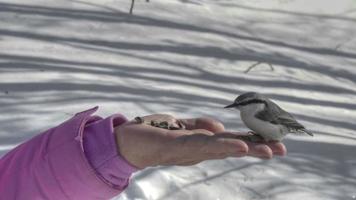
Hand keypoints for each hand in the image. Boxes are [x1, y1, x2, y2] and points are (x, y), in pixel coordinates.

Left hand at [115, 114, 286, 168]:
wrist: (126, 141)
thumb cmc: (155, 132)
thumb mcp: (181, 125)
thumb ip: (199, 125)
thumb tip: (220, 127)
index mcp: (202, 145)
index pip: (231, 142)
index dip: (252, 142)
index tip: (276, 143)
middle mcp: (199, 151)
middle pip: (231, 148)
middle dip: (256, 149)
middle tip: (282, 150)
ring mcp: (188, 151)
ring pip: (221, 149)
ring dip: (245, 148)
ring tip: (267, 149)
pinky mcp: (175, 147)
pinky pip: (201, 146)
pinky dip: (222, 146)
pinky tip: (238, 146)